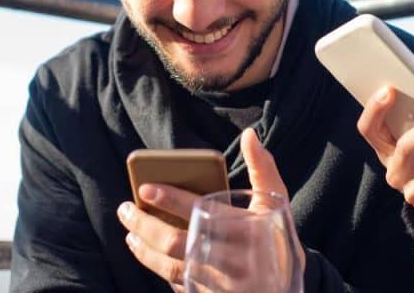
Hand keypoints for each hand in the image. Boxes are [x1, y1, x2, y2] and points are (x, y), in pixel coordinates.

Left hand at [118, 129, 304, 290]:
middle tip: (126, 210)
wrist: (288, 286)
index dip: (170, 199)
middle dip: (145, 225)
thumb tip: (248, 135)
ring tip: (131, 233)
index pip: (201, 211)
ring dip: (145, 250)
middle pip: (177, 243)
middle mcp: (233, 260)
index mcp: (248, 230)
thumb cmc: (278, 234)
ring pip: (173, 267)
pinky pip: (180, 285)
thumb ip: (262, 168)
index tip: (146, 188)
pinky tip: (150, 255)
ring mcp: (221, 284)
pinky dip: (161, 270)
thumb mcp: (277, 202)